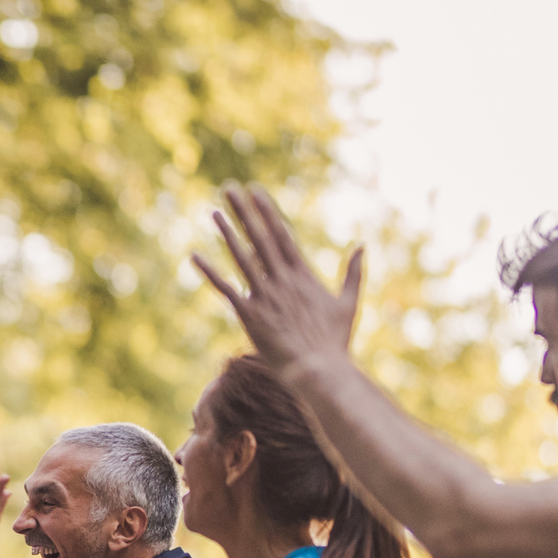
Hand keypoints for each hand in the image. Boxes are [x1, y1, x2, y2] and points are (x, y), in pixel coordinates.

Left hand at [190, 185, 361, 373]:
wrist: (318, 369)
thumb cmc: (334, 341)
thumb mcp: (349, 302)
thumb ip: (353, 273)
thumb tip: (362, 246)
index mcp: (302, 274)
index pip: (281, 234)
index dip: (267, 212)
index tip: (255, 192)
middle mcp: (281, 279)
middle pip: (260, 237)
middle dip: (244, 212)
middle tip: (229, 188)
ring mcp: (265, 295)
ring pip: (242, 257)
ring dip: (227, 233)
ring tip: (213, 211)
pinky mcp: (250, 315)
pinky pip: (226, 288)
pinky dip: (210, 272)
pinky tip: (194, 256)